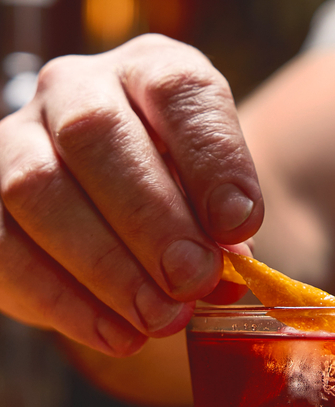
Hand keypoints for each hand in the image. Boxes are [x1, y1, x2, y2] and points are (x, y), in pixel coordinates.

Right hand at [0, 35, 262, 354]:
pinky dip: (63, 300)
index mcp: (150, 72)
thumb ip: (221, 226)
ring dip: (105, 265)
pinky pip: (3, 246)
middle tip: (191, 279)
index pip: (177, 90)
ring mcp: (17, 136)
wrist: (123, 203)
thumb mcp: (213, 196)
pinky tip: (117, 334)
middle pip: (96, 134)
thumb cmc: (182, 196)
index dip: (211, 158)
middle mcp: (76, 88)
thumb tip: (222, 271)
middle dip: (151, 218)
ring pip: (38, 188)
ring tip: (159, 317)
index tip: (239, 225)